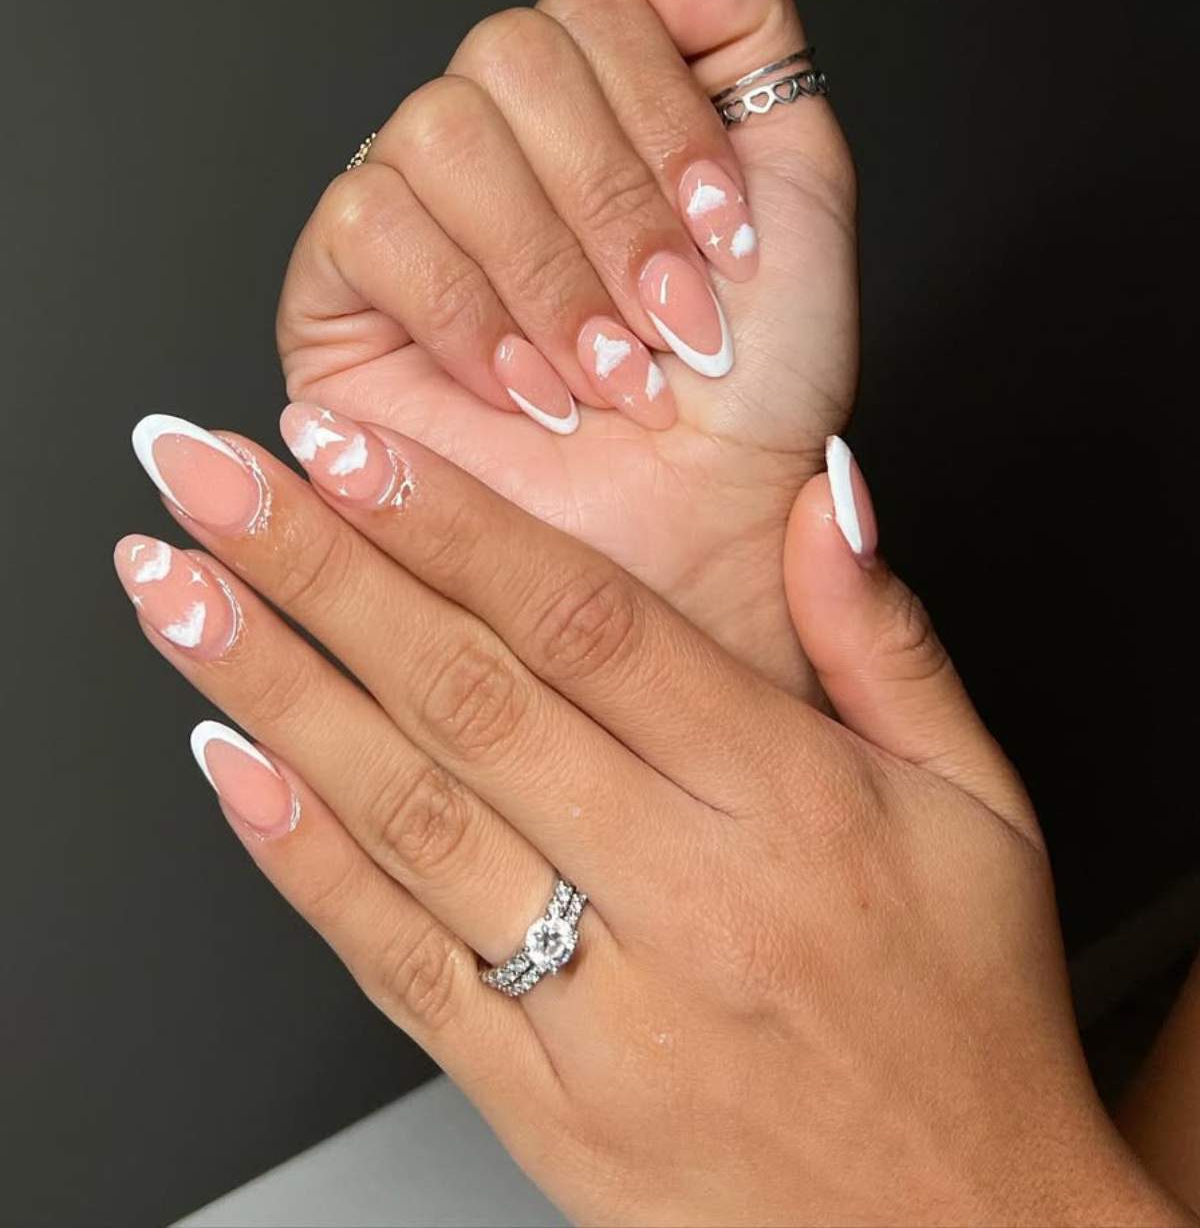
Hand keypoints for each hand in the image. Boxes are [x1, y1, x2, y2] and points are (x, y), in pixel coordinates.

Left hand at [118, 412, 1178, 1225]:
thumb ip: (886, 638)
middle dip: (316, 568)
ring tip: (176, 593)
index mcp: (787, 798)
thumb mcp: (981, 805)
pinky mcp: (541, 1102)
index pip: (586, 625)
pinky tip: (227, 763)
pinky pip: (396, 964)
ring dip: (273, 689)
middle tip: (208, 476)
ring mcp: (601, 1005)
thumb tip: (823, 493)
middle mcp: (683, 891)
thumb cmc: (964, 1017)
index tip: (347, 445)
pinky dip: (299, 859)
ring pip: (406, 814)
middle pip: (465, 696)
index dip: (451, 522)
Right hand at [276, 0, 856, 692]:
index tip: (728, 240)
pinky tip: (528, 388)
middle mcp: (499, 139)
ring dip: (548, 265)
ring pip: (443, 129)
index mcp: (596, 105)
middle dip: (612, 198)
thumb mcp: (799, 194)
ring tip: (606, 372)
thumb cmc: (750, 393)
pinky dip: (469, 310)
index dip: (664, 119)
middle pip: (514, 50)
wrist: (689, 535)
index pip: (595, 9)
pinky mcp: (339, 285)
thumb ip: (746, 38)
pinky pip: (372, 223)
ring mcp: (413, 202)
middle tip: (668, 319)